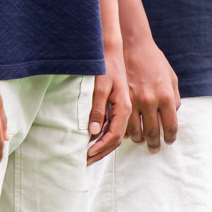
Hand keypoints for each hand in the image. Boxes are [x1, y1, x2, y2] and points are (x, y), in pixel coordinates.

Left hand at [88, 44, 130, 164]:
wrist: (113, 49)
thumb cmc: (105, 65)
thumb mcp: (100, 85)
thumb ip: (97, 108)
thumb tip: (92, 131)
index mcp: (124, 107)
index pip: (113, 135)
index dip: (99, 147)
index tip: (86, 155)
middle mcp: (126, 110)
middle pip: (116, 139)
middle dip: (101, 152)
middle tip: (85, 162)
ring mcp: (124, 109)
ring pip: (116, 135)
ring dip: (103, 147)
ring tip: (88, 156)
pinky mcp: (120, 105)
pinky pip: (115, 126)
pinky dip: (104, 137)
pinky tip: (93, 141)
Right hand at [122, 37, 179, 151]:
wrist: (133, 45)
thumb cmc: (154, 61)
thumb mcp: (171, 77)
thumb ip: (174, 98)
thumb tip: (173, 116)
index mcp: (166, 96)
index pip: (171, 126)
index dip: (170, 138)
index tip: (169, 141)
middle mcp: (150, 100)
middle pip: (153, 133)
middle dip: (154, 144)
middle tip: (154, 149)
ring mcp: (134, 100)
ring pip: (135, 131)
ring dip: (139, 140)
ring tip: (141, 141)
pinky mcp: (120, 98)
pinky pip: (122, 122)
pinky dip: (125, 130)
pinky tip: (128, 131)